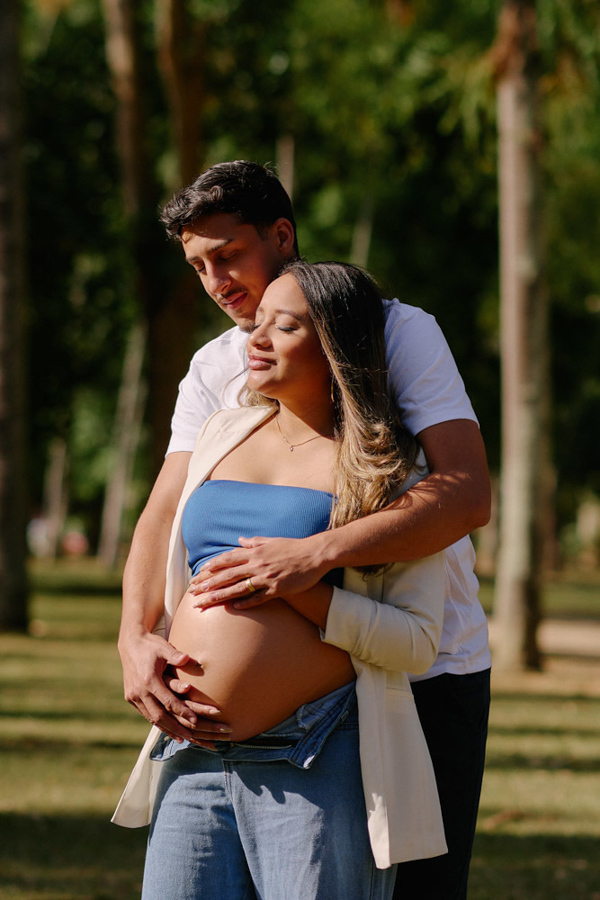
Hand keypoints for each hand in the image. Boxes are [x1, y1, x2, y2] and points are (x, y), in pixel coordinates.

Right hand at [118, 631, 230, 742]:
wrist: (130, 643)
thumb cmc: (151, 645)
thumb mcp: (163, 647)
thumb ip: (175, 655)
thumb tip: (187, 658)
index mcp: (148, 680)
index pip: (167, 701)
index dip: (182, 712)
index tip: (196, 720)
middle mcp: (139, 691)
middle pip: (159, 716)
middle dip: (176, 728)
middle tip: (191, 738)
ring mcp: (133, 696)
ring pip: (151, 718)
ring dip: (167, 729)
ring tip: (181, 738)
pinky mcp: (130, 698)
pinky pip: (146, 714)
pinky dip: (157, 723)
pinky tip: (167, 729)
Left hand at [188, 534, 329, 607]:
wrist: (315, 554)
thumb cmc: (293, 546)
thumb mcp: (271, 540)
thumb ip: (254, 542)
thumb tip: (240, 540)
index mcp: (255, 551)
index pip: (228, 559)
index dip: (212, 567)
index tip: (199, 574)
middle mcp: (258, 563)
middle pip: (228, 574)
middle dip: (209, 583)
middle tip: (194, 592)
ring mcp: (267, 577)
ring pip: (239, 587)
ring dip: (220, 595)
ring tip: (206, 602)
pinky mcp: (278, 588)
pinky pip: (258, 597)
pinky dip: (245, 602)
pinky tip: (233, 607)